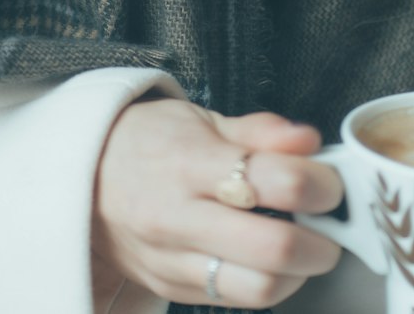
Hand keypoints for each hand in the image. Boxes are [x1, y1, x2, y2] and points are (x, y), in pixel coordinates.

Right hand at [92, 96, 343, 306]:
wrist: (81, 176)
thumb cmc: (145, 140)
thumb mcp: (199, 117)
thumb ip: (258, 130)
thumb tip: (308, 141)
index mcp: (189, 163)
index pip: (274, 182)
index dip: (320, 184)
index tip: (331, 182)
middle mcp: (179, 217)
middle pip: (274, 249)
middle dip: (323, 241)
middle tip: (332, 224)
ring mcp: (174, 261)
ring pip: (258, 289)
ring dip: (299, 272)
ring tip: (305, 246)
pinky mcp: (172, 289)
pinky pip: (233, 299)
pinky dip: (265, 283)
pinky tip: (270, 259)